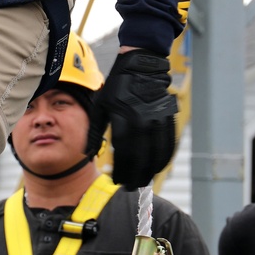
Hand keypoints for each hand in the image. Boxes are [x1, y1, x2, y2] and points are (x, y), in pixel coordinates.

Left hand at [88, 49, 175, 187]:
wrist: (142, 67)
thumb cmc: (117, 87)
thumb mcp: (100, 107)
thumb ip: (94, 132)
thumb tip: (85, 154)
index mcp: (124, 120)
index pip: (123, 153)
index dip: (121, 170)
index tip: (117, 181)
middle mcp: (143, 122)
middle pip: (142, 158)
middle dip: (135, 176)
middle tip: (130, 187)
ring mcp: (158, 121)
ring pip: (157, 154)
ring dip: (151, 172)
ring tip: (143, 182)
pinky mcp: (168, 119)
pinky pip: (169, 144)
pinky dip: (164, 159)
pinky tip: (158, 168)